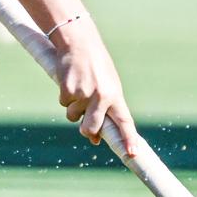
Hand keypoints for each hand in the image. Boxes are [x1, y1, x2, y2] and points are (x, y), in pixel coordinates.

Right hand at [52, 24, 140, 151]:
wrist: (79, 43)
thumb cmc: (96, 66)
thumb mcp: (106, 85)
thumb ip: (105, 109)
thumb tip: (94, 137)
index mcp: (115, 95)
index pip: (124, 121)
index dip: (129, 139)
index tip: (133, 153)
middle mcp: (101, 96)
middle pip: (91, 127)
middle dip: (86, 130)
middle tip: (85, 127)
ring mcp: (83, 94)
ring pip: (73, 116)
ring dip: (73, 107)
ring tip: (78, 87)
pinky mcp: (67, 90)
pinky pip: (63, 102)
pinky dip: (64, 95)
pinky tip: (69, 81)